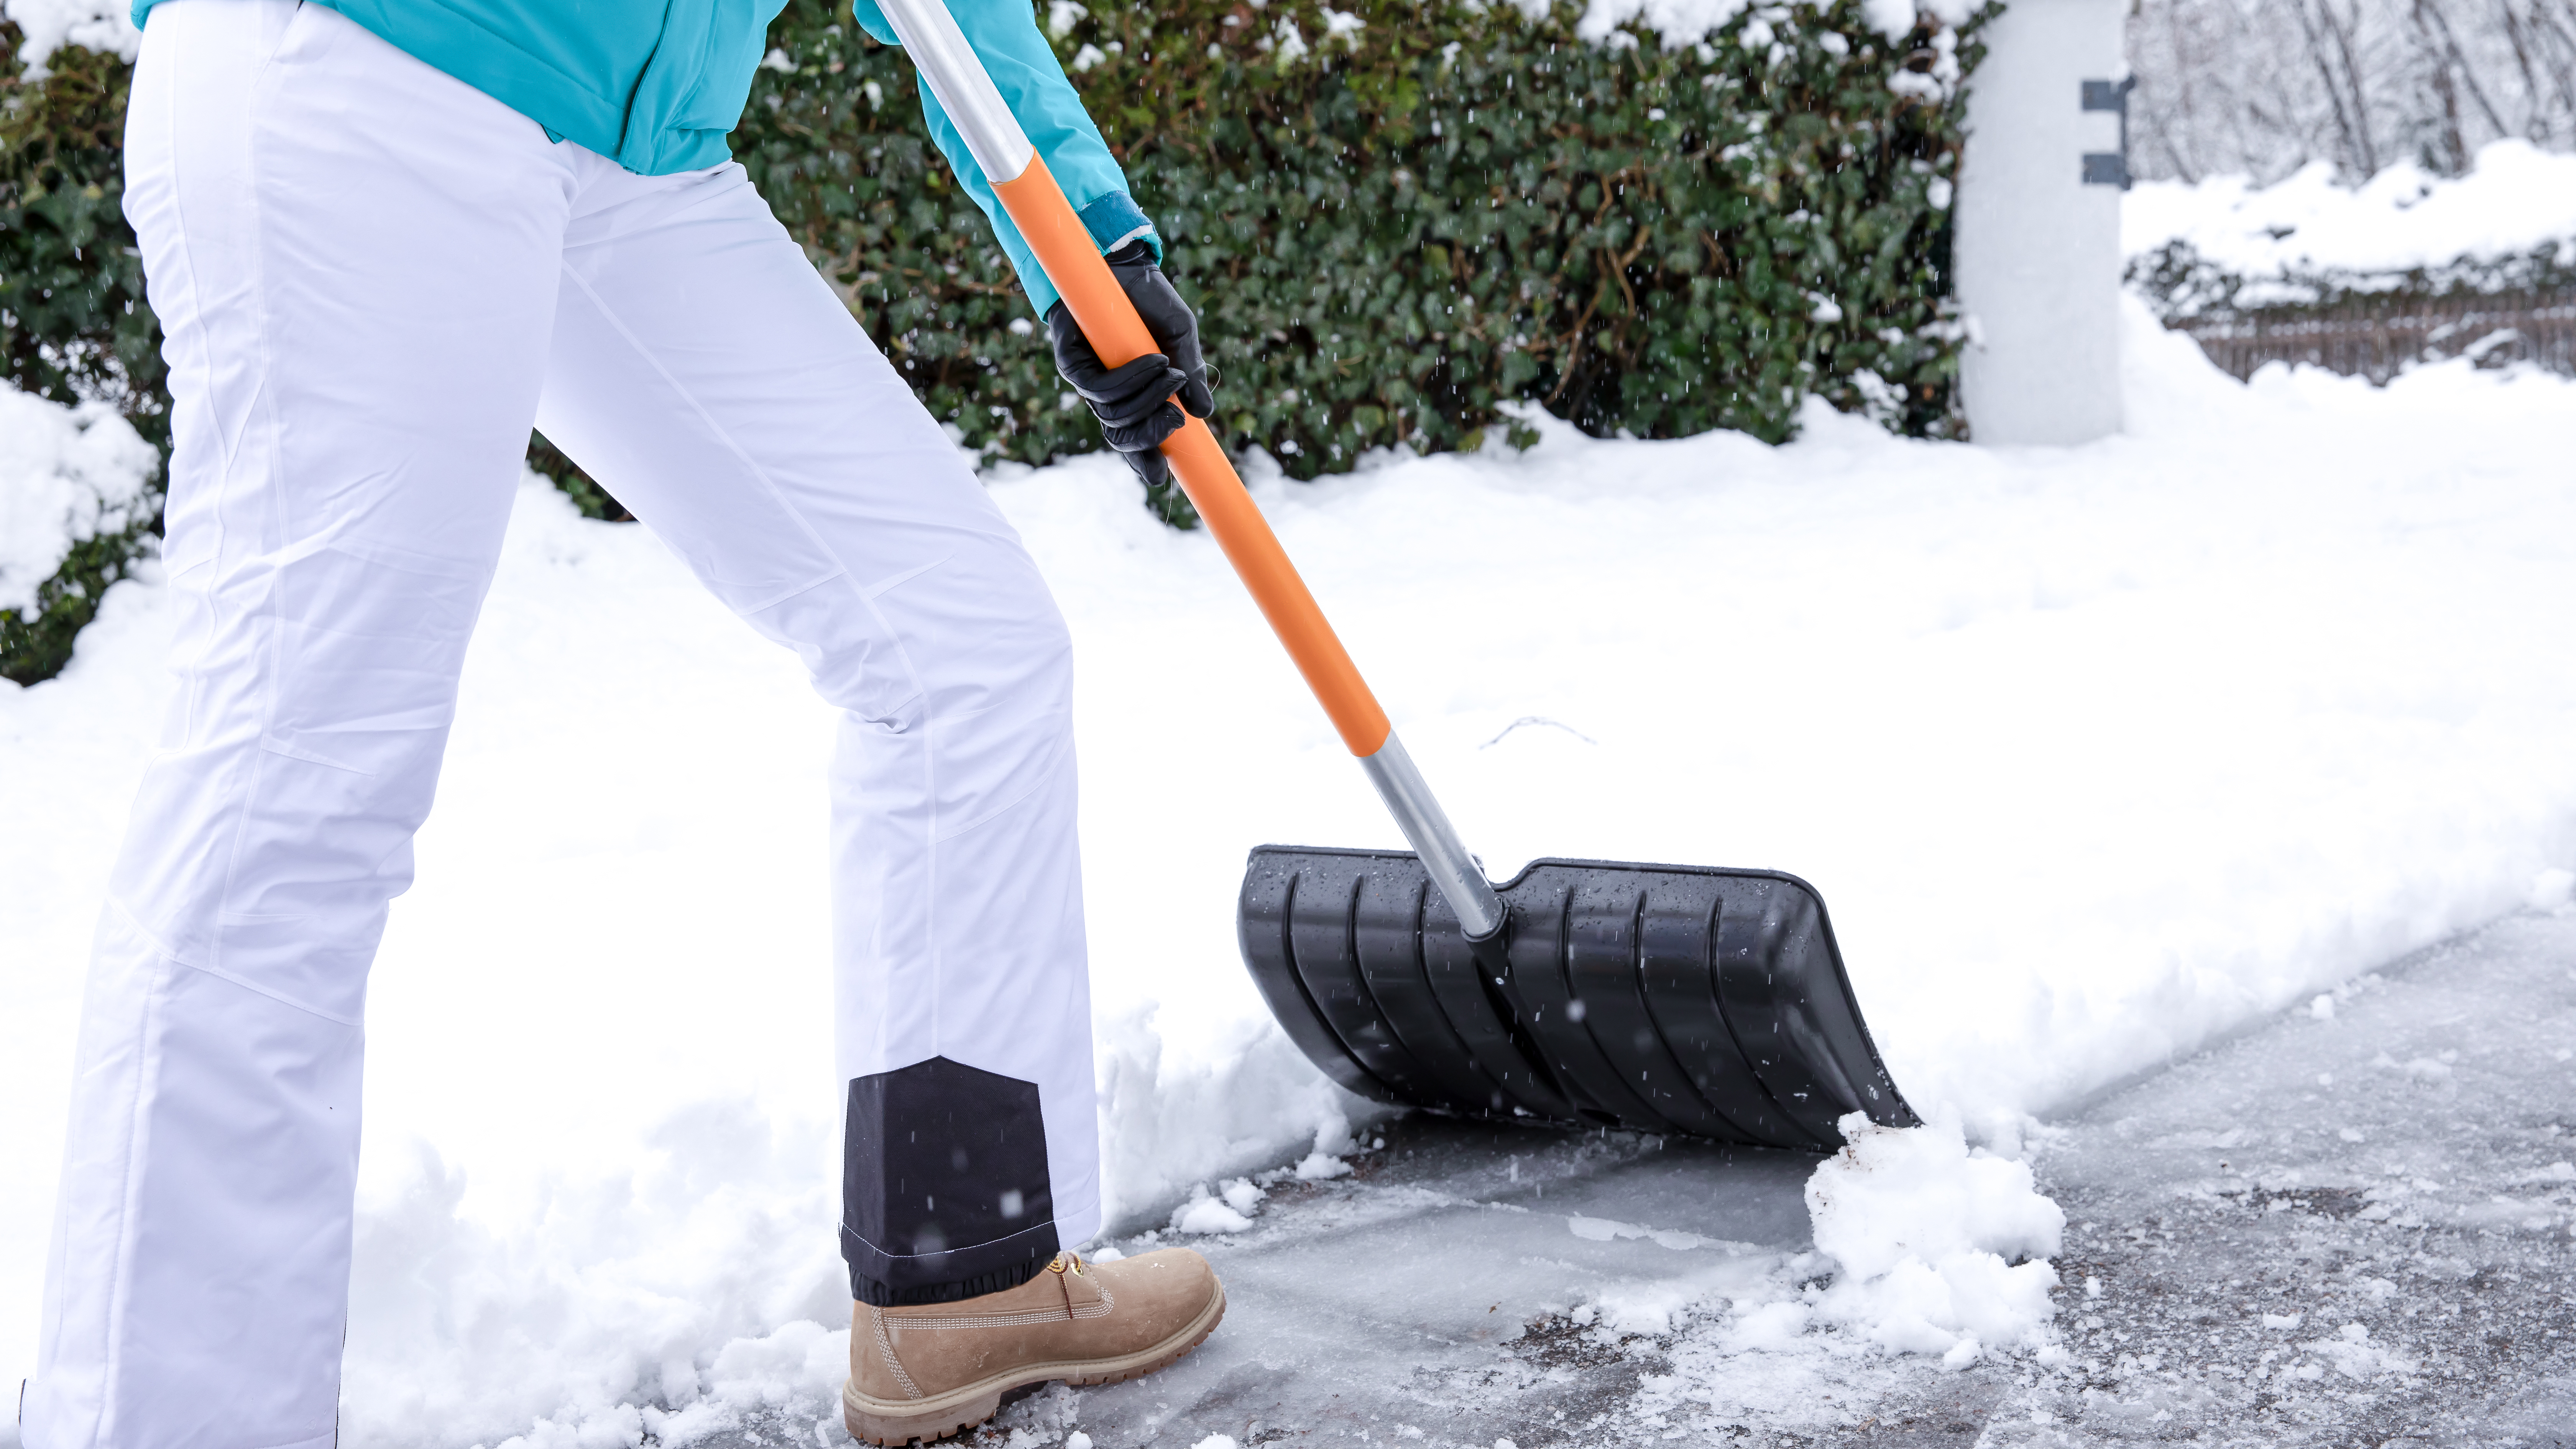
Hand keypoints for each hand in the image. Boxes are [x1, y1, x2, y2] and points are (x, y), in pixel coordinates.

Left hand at [1045, 241, 1214, 489]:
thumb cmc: (1151, 302)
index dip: (1145, 463)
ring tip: (1172, 374)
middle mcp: (1107, 394)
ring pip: (1111, 414)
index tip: (1162, 478)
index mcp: (1132, 396)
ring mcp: (1087, 379)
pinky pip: (1097, 387)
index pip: (1134, 440)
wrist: (1123, 264)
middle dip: (1149, 437)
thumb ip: (1192, 376)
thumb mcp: (1180, 338)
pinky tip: (1153, 360)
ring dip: (1146, 400)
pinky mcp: (1070, 361)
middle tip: (1177, 422)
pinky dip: (1129, 378)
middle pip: (1119, 437)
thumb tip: (1205, 414)